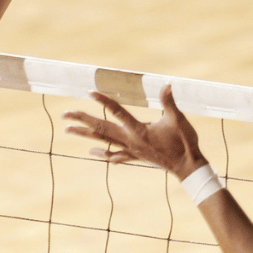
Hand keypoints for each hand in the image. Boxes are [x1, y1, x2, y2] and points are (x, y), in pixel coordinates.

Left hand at [63, 85, 208, 180]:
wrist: (187, 167)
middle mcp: (131, 141)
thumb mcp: (178, 119)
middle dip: (82, 120)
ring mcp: (132, 150)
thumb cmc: (184, 142)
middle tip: (65, 114)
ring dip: (85, 135)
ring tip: (68, 130)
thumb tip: (166, 84)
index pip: (118, 112)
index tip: (90, 93)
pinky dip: (103, 152)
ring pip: (104, 141)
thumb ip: (169, 102)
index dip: (104, 101)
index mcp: (139, 130)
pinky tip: (92, 151)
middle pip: (102, 128)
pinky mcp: (136, 156)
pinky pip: (115, 155)